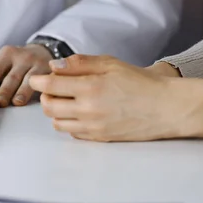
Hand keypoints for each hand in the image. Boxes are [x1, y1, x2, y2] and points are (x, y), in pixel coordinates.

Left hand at [0, 45, 52, 106]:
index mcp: (4, 54)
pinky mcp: (50, 72)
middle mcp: (21, 58)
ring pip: (29, 79)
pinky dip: (42, 89)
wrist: (42, 51)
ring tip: (16, 102)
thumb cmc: (13, 61)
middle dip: (4, 89)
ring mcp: (36, 64)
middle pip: (11, 76)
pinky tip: (40, 97)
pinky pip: (46, 81)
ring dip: (22, 91)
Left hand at [29, 55, 202, 141]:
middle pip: (49, 106)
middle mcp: (88, 110)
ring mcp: (93, 127)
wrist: (166, 107)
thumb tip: (55, 66)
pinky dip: (69, 122)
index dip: (38, 81)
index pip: (50, 86)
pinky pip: (72, 133)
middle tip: (53, 87)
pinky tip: (79, 112)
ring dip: (55, 110)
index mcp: (90, 87)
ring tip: (66, 99)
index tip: (37, 78)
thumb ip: (80, 63)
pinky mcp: (99, 138)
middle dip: (45, 95)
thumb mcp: (110, 64)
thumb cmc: (141, 83)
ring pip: (57, 122)